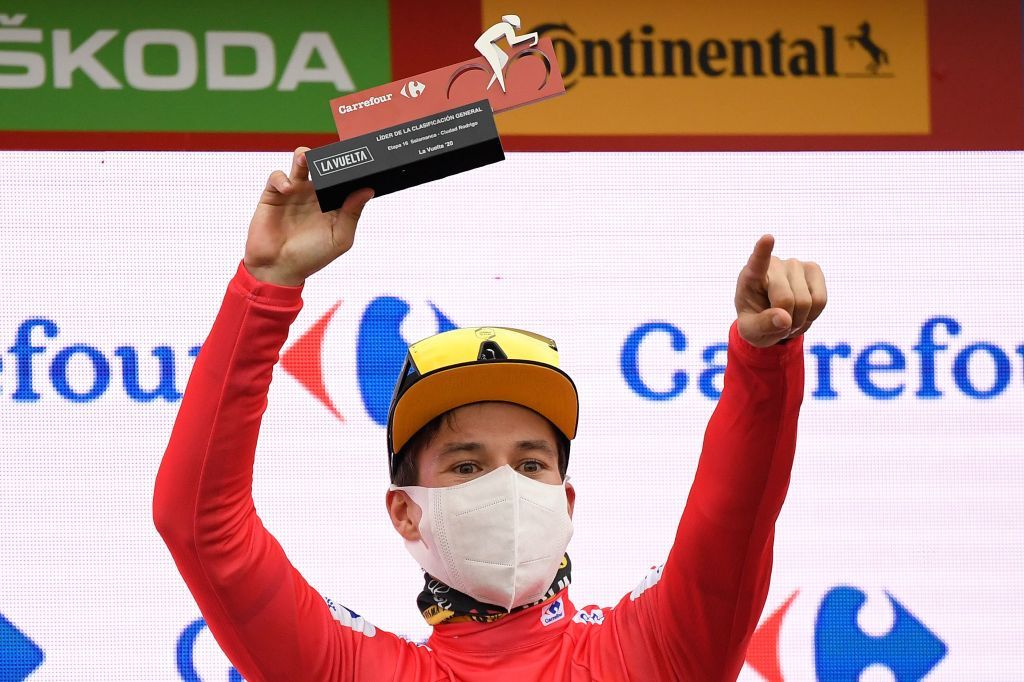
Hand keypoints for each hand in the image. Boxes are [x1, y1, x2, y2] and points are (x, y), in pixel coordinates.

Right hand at [243, 147, 373, 285]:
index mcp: (333, 203)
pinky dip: (282, 178)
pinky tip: (288, 189)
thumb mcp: (339, 238)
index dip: (350, 170)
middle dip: (326, 157)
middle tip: (330, 154)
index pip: (343, 180)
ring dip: (303, 156)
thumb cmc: (311, 257)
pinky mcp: (273, 195)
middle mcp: (315, 195)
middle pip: (323, 166)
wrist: (278, 268)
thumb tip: (367, 190)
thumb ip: (352, 214)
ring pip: (300, 163)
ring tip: (306, 157)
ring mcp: (294, 192)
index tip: (357, 162)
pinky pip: (277, 176)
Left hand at [734, 234, 826, 347]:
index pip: (757, 262)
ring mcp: (795, 264)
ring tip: (789, 318)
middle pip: (786, 300)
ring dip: (799, 320)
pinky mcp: (813, 269)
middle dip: (786, 321)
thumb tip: (785, 318)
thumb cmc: (756, 321)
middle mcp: (773, 265)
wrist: (772, 317)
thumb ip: (762, 325)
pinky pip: (821, 301)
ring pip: (806, 302)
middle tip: (779, 323)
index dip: (763, 251)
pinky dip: (813, 315)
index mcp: (750, 276)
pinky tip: (802, 313)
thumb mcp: (750, 331)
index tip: (768, 238)